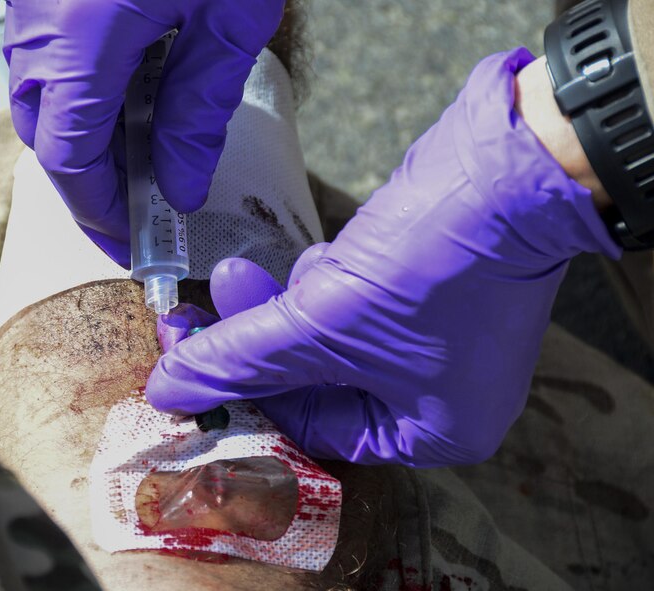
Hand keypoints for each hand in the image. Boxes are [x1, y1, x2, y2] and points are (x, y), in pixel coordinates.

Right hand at [3, 0, 284, 264]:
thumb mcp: (230, 19)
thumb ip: (199, 109)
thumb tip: (180, 190)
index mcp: (76, 38)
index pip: (68, 158)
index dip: (100, 210)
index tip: (137, 238)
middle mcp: (37, 21)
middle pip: (43, 132)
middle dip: (90, 178)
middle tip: (144, 202)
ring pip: (39, 94)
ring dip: (85, 132)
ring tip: (146, 149)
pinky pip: (47, 56)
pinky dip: (82, 89)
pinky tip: (133, 91)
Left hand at [146, 49, 619, 466]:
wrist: (515, 164)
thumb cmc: (432, 264)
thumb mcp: (325, 320)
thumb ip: (242, 358)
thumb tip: (170, 389)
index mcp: (432, 432)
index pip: (313, 425)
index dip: (245, 393)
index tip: (188, 361)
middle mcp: (439, 394)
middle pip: (318, 378)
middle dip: (258, 336)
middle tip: (198, 302)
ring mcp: (438, 337)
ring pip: (333, 332)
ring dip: (292, 299)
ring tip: (253, 269)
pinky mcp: (428, 287)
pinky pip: (356, 298)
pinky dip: (330, 279)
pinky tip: (328, 254)